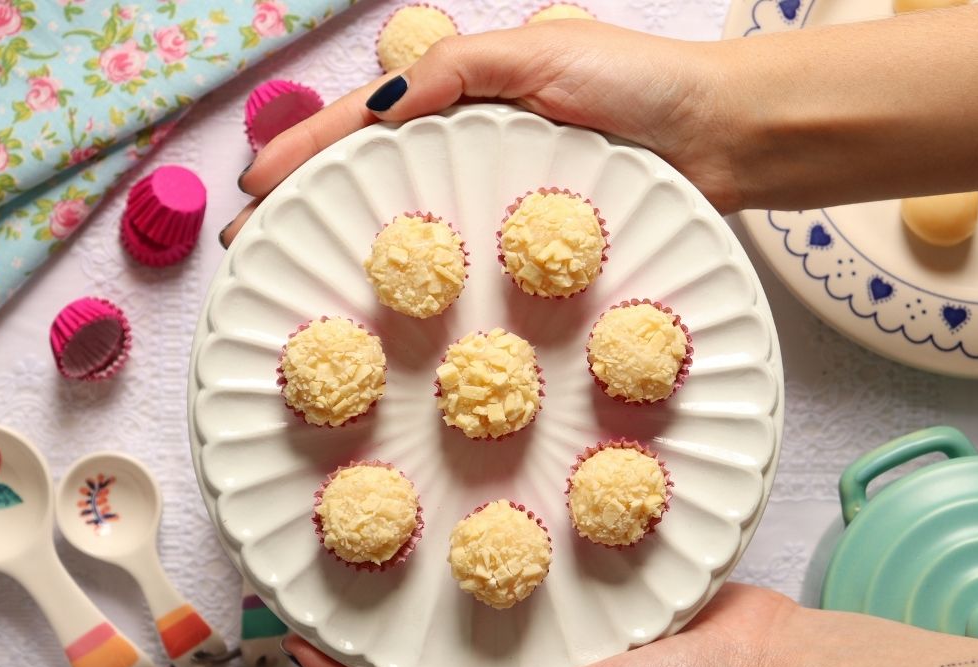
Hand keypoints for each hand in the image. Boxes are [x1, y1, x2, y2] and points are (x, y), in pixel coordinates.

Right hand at [221, 21, 745, 246]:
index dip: (307, 150)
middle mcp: (474, 143)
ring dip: (354, 246)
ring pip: (411, 219)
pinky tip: (391, 301)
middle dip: (311, 205)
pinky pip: (463, 256)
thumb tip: (379, 112)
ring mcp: (500, 193)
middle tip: (256, 246)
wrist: (724, 140)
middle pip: (373, 174)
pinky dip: (421, 277)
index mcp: (467, 92)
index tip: (254, 187)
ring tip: (303, 275)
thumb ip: (457, 73)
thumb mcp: (540, 54)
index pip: (366, 119)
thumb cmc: (640, 87)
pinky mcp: (531, 238)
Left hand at [283, 583, 796, 666]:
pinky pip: (510, 594)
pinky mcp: (576, 615)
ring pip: (463, 626)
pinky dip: (476, 573)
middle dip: (372, 637)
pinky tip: (459, 541)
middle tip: (327, 590)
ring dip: (417, 602)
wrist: (756, 665)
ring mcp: (548, 655)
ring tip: (374, 562)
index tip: (296, 641)